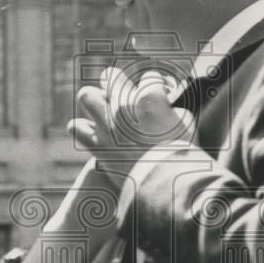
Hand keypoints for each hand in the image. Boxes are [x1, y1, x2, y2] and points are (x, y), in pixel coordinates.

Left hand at [67, 63, 193, 179]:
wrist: (164, 185)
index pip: (150, 78)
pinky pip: (76, 127)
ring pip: (86, 95)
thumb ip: (173, 108)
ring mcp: (106, 125)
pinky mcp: (96, 145)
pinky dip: (82, 128)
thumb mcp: (187, 123)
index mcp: (148, 98)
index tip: (161, 97)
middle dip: (117, 80)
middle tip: (122, 91)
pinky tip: (91, 132)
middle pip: (111, 76)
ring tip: (102, 109)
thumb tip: (166, 106)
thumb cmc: (181, 154)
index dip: (157, 87)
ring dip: (94, 100)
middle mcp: (123, 107)